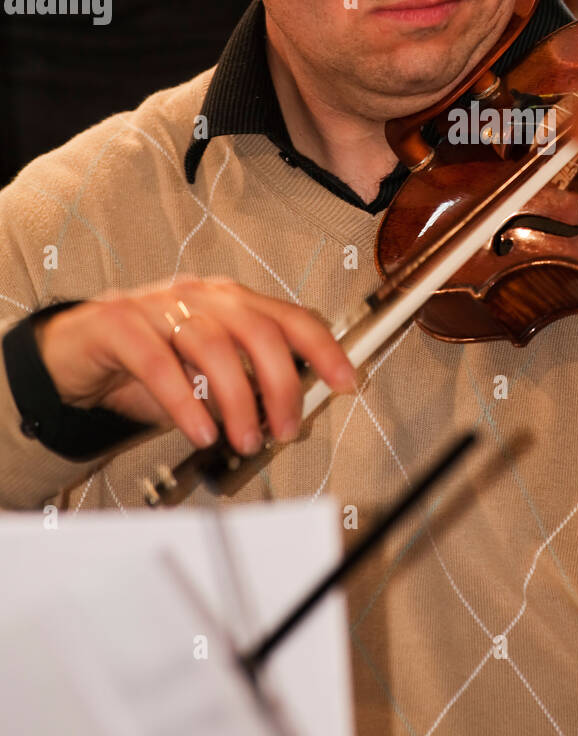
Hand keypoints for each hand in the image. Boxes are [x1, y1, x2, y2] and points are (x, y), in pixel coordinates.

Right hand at [34, 278, 355, 454]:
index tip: (345, 382)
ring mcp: (158, 306)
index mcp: (231, 302)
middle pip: (258, 330)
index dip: (324, 348)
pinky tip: (199, 429)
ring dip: (236, 399)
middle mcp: (201, 296)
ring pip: (212, 345)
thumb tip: (293, 424)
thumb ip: (248, 392)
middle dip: (281, 384)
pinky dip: (185, 401)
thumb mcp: (207, 378)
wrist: (74, 356)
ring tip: (244, 438)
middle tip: (284, 430)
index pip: (290, 316)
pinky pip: (158, 362)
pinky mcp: (119, 325)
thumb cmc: (147, 365)